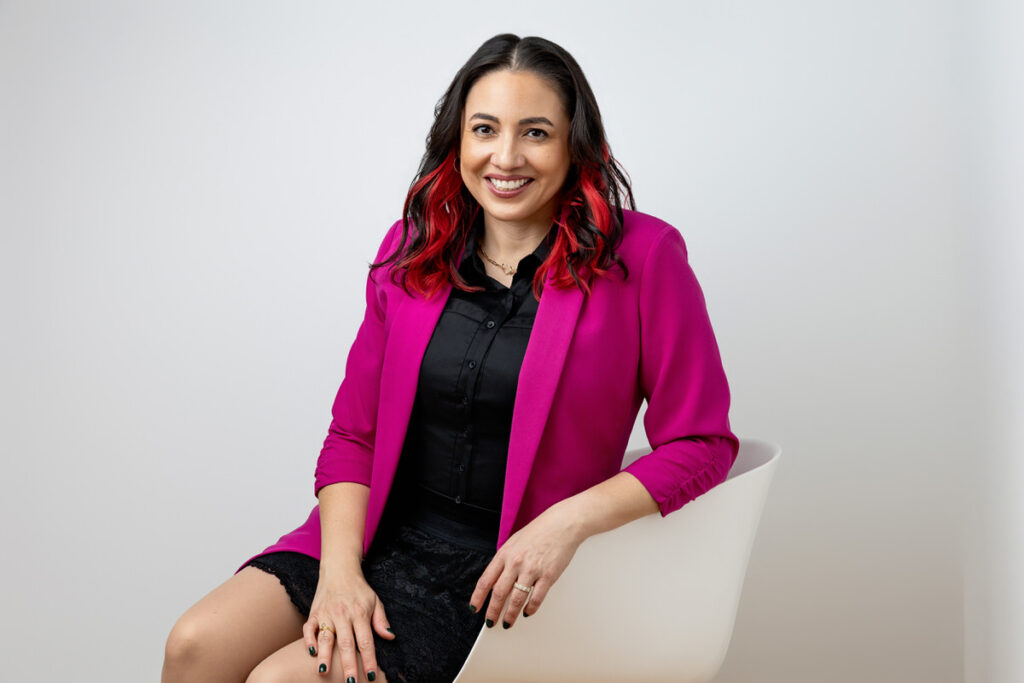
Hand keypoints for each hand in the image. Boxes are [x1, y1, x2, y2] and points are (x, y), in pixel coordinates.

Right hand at [304, 567, 394, 679]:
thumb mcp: (375, 601)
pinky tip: (311, 652)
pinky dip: (308, 639)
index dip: (369, 659)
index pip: (366, 641)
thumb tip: (390, 637)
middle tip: (351, 682)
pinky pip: (309, 628)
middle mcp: (343, 615)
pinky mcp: (314, 613)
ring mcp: (327, 614)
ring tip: (324, 672)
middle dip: (348, 664)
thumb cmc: (359, 589)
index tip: (372, 676)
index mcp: (360, 613)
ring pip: (325, 637)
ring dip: (325, 655)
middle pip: (346, 643)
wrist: (339, 570)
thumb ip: (381, 620)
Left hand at [468, 500, 583, 628]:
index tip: (474, 608)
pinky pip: (536, 598)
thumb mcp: (514, 542)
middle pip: (499, 593)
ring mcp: (532, 569)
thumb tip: (496, 581)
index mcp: (504, 554)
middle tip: (490, 622)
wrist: (562, 524)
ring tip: (507, 622)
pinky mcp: (548, 575)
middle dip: (493, 611)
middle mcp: (516, 562)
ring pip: (516, 599)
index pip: (486, 580)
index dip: (478, 597)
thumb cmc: (539, 532)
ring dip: (510, 614)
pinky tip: (527, 612)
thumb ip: (505, 561)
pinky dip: (530, 608)